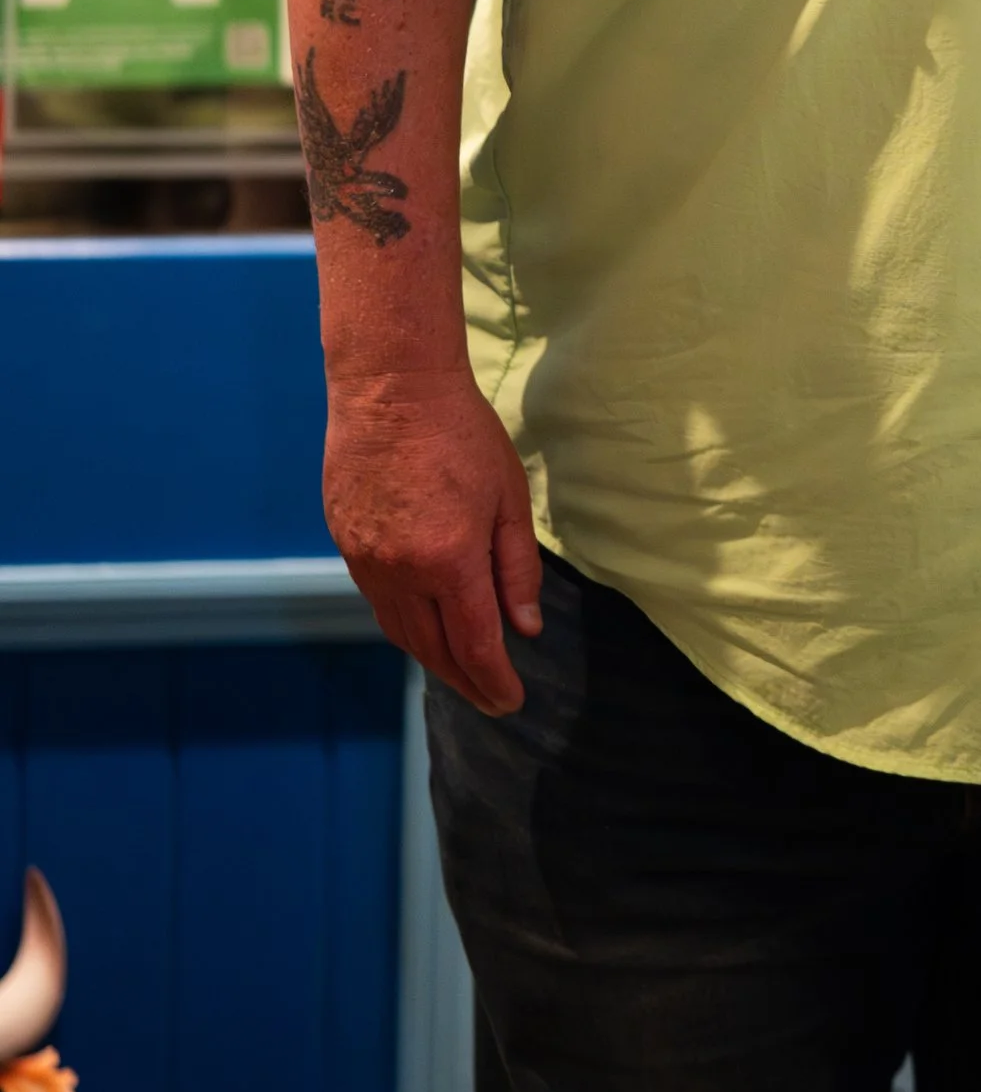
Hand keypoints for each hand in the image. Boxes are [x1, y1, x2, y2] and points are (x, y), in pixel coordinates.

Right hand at [323, 369, 543, 716]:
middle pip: (433, 650)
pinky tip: (424, 627)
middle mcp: (400, 573)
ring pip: (400, 632)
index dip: (494, 681)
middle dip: (465, 682)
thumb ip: (517, 569)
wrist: (390, 388)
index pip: (474, 645)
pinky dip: (405, 626)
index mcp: (449, 562)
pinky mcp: (345, 545)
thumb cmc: (462, 435)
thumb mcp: (508, 498)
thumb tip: (525, 628)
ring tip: (461, 673)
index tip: (511, 703)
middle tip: (490, 699)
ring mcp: (365, 562)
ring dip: (432, 660)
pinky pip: (377, 603)